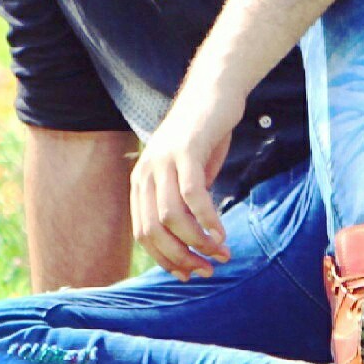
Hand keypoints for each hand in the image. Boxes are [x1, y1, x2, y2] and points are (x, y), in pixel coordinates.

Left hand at [129, 84, 238, 277]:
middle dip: (181, 257)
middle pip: (154, 230)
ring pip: (172, 216)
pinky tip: (221, 232)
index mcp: (141, 181)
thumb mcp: (188, 173)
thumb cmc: (204, 135)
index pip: (144, 234)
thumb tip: (195, 242)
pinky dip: (207, 218)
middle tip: (208, 269)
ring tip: (222, 252)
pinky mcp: (186, 150)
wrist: (214, 90)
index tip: (191, 274)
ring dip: (198, 241)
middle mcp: (146, 172)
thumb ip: (185, 204)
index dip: (166, 259)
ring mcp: (163, 160)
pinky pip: (193, 194)